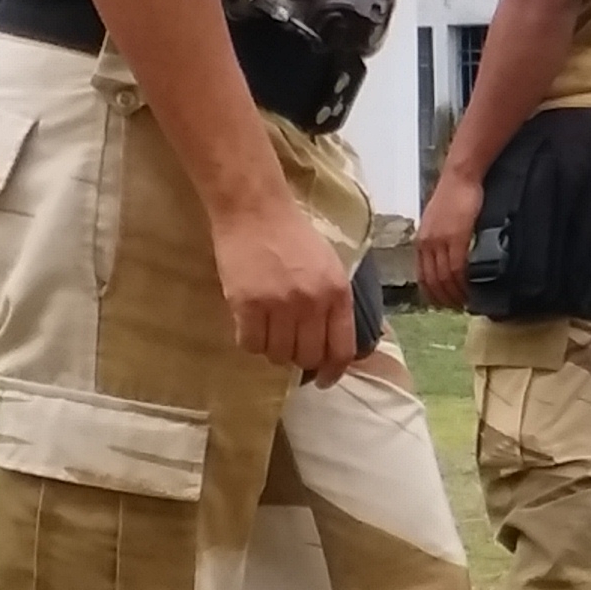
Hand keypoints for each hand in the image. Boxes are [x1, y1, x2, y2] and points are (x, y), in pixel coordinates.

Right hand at [219, 188, 361, 383]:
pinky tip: (249, 324)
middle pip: (307, 357)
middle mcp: (313, 303)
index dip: (333, 372)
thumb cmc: (292, 236)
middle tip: (287, 346)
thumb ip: (334, 304)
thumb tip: (334, 346)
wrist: (255, 210)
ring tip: (267, 328)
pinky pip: (250, 344)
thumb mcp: (330, 267)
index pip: (342, 350)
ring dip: (272, 349)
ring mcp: (280, 305)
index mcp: (338, 293)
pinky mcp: (248, 305)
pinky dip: (250, 341)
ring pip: (277, 354)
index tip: (322, 379)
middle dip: (297, 359)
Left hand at [415, 170, 483, 313]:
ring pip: (444, 278)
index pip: (422, 276)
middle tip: (456, 308)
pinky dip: (462, 282)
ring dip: (455, 293)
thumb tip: (446, 256)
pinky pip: (457, 267)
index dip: (432, 294)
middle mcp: (426, 243)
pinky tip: (469, 288)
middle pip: (433, 281)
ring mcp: (440, 241)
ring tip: (465, 302)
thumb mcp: (437, 221)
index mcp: (421, 241)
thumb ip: (438, 239)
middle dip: (444, 298)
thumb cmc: (452, 195)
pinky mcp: (456, 237)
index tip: (443, 304)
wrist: (460, 178)